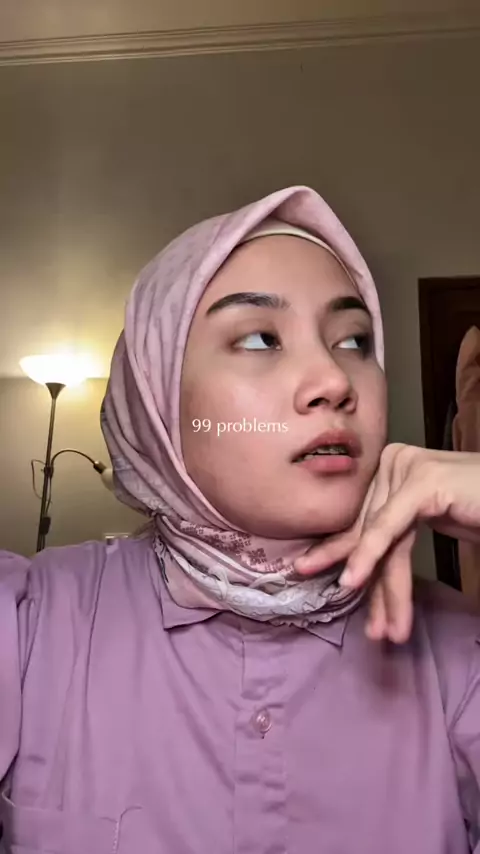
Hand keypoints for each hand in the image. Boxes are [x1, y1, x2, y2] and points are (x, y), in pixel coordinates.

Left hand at [295, 444, 479, 642]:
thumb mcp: (432, 520)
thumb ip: (397, 533)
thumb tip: (358, 567)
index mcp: (392, 467)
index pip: (364, 519)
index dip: (345, 555)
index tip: (333, 589)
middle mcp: (393, 462)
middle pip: (368, 529)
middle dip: (357, 575)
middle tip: (335, 607)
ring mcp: (405, 468)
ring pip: (381, 537)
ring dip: (380, 587)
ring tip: (379, 629)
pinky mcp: (421, 481)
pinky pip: (390, 527)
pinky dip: (371, 556)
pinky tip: (355, 582)